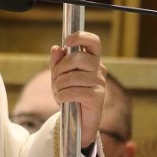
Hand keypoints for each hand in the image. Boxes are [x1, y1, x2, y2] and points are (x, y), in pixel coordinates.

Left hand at [49, 31, 106, 146]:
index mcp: (91, 59)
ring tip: (58, 92)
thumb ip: (57, 62)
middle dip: (60, 68)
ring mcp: (100, 83)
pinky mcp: (97, 97)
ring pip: (73, 77)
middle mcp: (99, 69)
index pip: (93, 42)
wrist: (77, 119)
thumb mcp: (58, 76)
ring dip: (59, 85)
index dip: (81, 37)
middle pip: (78, 58)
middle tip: (56, 79)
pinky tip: (62, 100)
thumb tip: (56, 48)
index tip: (67, 41)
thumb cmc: (69, 93)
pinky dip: (62, 96)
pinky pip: (74, 92)